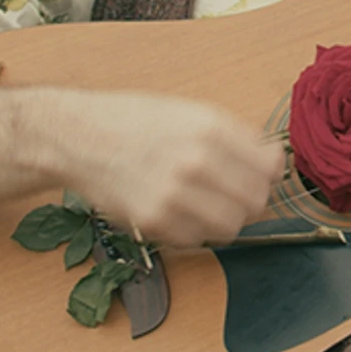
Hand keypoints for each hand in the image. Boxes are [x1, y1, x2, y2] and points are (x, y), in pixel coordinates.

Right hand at [57, 91, 284, 247]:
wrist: (80, 136)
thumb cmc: (133, 120)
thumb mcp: (191, 111)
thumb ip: (233, 134)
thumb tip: (269, 157)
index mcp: (212, 128)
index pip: (270, 166)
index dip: (271, 173)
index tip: (264, 174)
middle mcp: (197, 162)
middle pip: (256, 201)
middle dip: (251, 198)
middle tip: (237, 192)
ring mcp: (175, 195)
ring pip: (232, 227)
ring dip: (226, 218)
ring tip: (210, 204)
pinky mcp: (154, 222)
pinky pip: (197, 240)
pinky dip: (196, 231)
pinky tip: (182, 211)